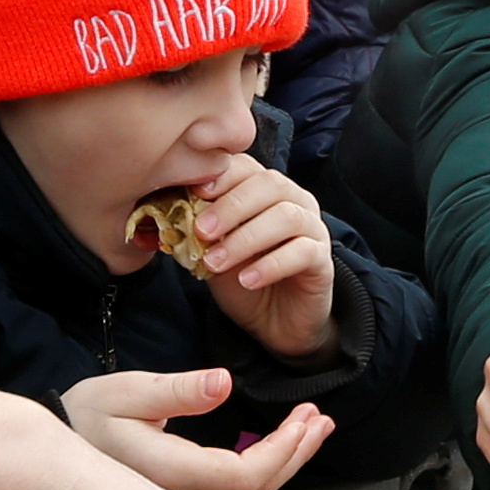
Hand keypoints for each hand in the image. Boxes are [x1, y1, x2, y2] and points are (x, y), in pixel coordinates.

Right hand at [62, 368, 333, 489]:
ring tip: (308, 428)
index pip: (247, 475)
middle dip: (297, 451)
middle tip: (319, 420)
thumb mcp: (122, 393)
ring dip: (285, 457)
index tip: (307, 417)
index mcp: (170, 472)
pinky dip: (262, 463)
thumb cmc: (76, 420)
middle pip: (258, 489)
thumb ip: (174, 391)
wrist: (40, 457)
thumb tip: (221, 383)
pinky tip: (273, 445)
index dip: (286, 449)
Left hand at [187, 155, 337, 358]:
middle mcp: (295, 201)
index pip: (248, 167)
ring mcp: (313, 229)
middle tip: (201, 231)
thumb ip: (199, 231)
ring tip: (216, 262)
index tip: (195, 193)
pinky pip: (303, 252)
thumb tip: (165, 218)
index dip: (222, 175)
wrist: (275, 322)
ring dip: (245, 238)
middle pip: (269, 185)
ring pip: (286, 217)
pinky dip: (271, 264)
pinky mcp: (324, 261)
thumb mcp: (213, 251)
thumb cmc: (243, 277)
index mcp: (267, 190)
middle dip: (231, 206)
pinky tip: (247, 280)